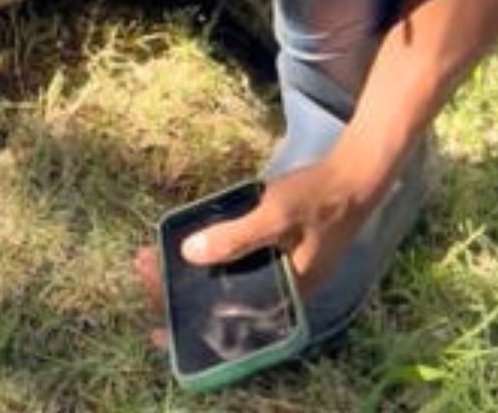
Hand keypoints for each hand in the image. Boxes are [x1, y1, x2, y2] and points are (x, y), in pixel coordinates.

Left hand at [133, 160, 385, 350]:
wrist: (356, 175)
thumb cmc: (320, 196)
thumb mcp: (277, 214)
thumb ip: (236, 236)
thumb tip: (188, 254)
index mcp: (284, 297)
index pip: (226, 321)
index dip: (186, 321)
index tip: (152, 311)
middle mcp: (280, 294)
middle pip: (219, 303)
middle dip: (177, 289)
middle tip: (141, 263)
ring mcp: (278, 275)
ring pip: (224, 284)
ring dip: (189, 273)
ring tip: (151, 256)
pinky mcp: (276, 255)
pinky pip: (235, 267)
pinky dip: (209, 259)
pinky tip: (186, 245)